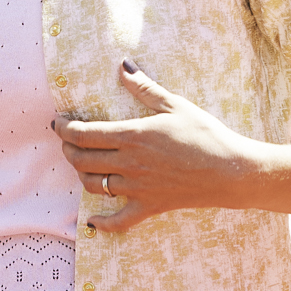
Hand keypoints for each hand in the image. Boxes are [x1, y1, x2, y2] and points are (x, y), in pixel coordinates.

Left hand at [55, 61, 262, 232]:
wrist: (232, 171)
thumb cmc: (206, 134)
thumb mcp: (175, 105)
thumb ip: (144, 88)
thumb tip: (122, 67)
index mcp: (132, 136)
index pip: (84, 134)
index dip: (64, 129)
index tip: (58, 123)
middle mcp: (129, 164)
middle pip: (82, 159)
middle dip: (68, 149)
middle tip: (66, 141)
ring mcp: (137, 188)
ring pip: (93, 185)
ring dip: (80, 175)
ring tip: (80, 164)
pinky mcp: (150, 206)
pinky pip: (119, 221)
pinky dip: (102, 223)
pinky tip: (91, 220)